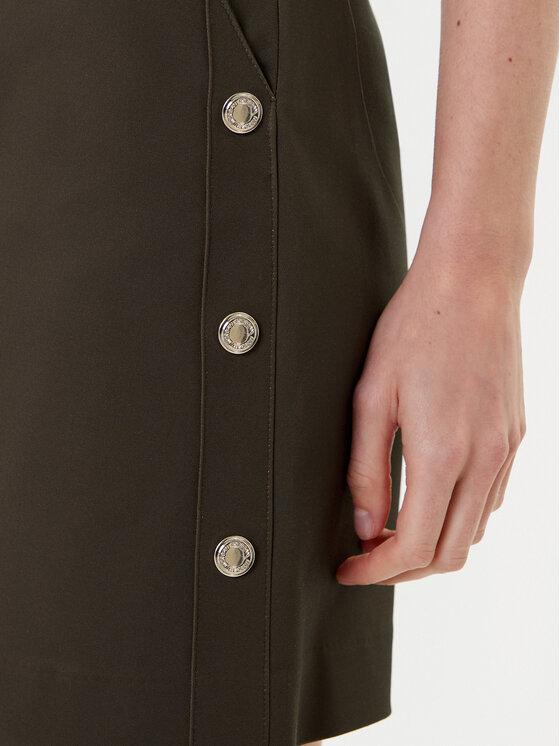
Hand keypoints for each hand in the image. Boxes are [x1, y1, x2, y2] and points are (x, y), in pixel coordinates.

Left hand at [336, 227, 526, 584]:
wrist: (473, 283)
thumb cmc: (415, 329)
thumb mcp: (372, 397)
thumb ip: (367, 470)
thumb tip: (365, 527)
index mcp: (442, 454)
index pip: (413, 548)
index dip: (376, 572)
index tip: (349, 570)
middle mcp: (483, 460)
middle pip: (448, 554)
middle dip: (403, 570)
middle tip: (366, 558)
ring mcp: (505, 450)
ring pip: (473, 532)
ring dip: (432, 545)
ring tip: (392, 529)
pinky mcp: (515, 437)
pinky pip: (491, 500)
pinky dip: (458, 517)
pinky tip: (429, 497)